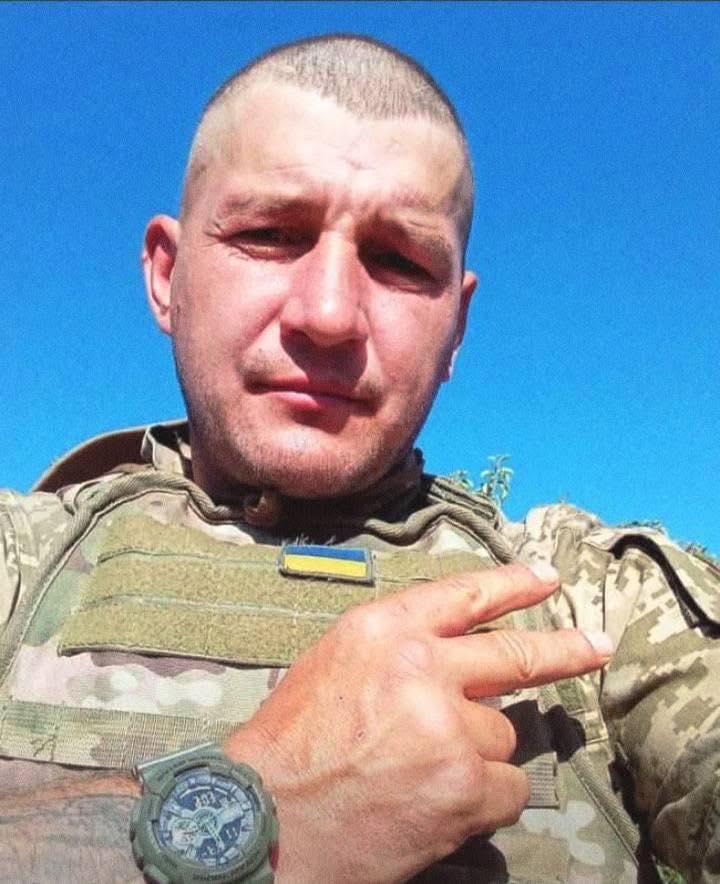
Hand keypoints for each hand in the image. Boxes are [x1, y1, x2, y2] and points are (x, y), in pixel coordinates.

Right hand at [224, 562, 611, 882]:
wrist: (265, 821)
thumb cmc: (290, 746)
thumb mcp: (334, 666)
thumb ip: (395, 648)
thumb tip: (452, 652)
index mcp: (384, 629)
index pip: (464, 596)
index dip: (512, 585)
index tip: (547, 578)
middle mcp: (422, 665)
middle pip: (513, 653)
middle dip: (562, 649)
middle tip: (597, 644)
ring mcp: (448, 725)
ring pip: (501, 734)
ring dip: (476, 754)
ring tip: (421, 774)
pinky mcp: (465, 784)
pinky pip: (508, 788)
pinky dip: (484, 798)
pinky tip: (441, 805)